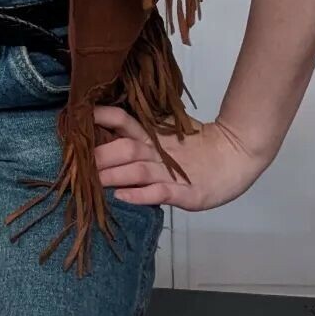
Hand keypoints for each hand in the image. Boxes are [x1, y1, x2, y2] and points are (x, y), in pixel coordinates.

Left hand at [94, 106, 271, 211]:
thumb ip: (143, 133)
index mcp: (154, 135)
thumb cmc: (201, 147)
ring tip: (92, 182)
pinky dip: (140, 195)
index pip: (122, 120)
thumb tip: (109, 129)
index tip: (77, 117)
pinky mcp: (185, 192)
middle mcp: (158, 151)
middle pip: (123, 147)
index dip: (100, 117)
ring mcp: (172, 171)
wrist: (237, 155)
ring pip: (136, 169)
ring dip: (113, 175)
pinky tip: (123, 198)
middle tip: (77, 164)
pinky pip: (158, 192)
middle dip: (99, 156)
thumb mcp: (168, 135)